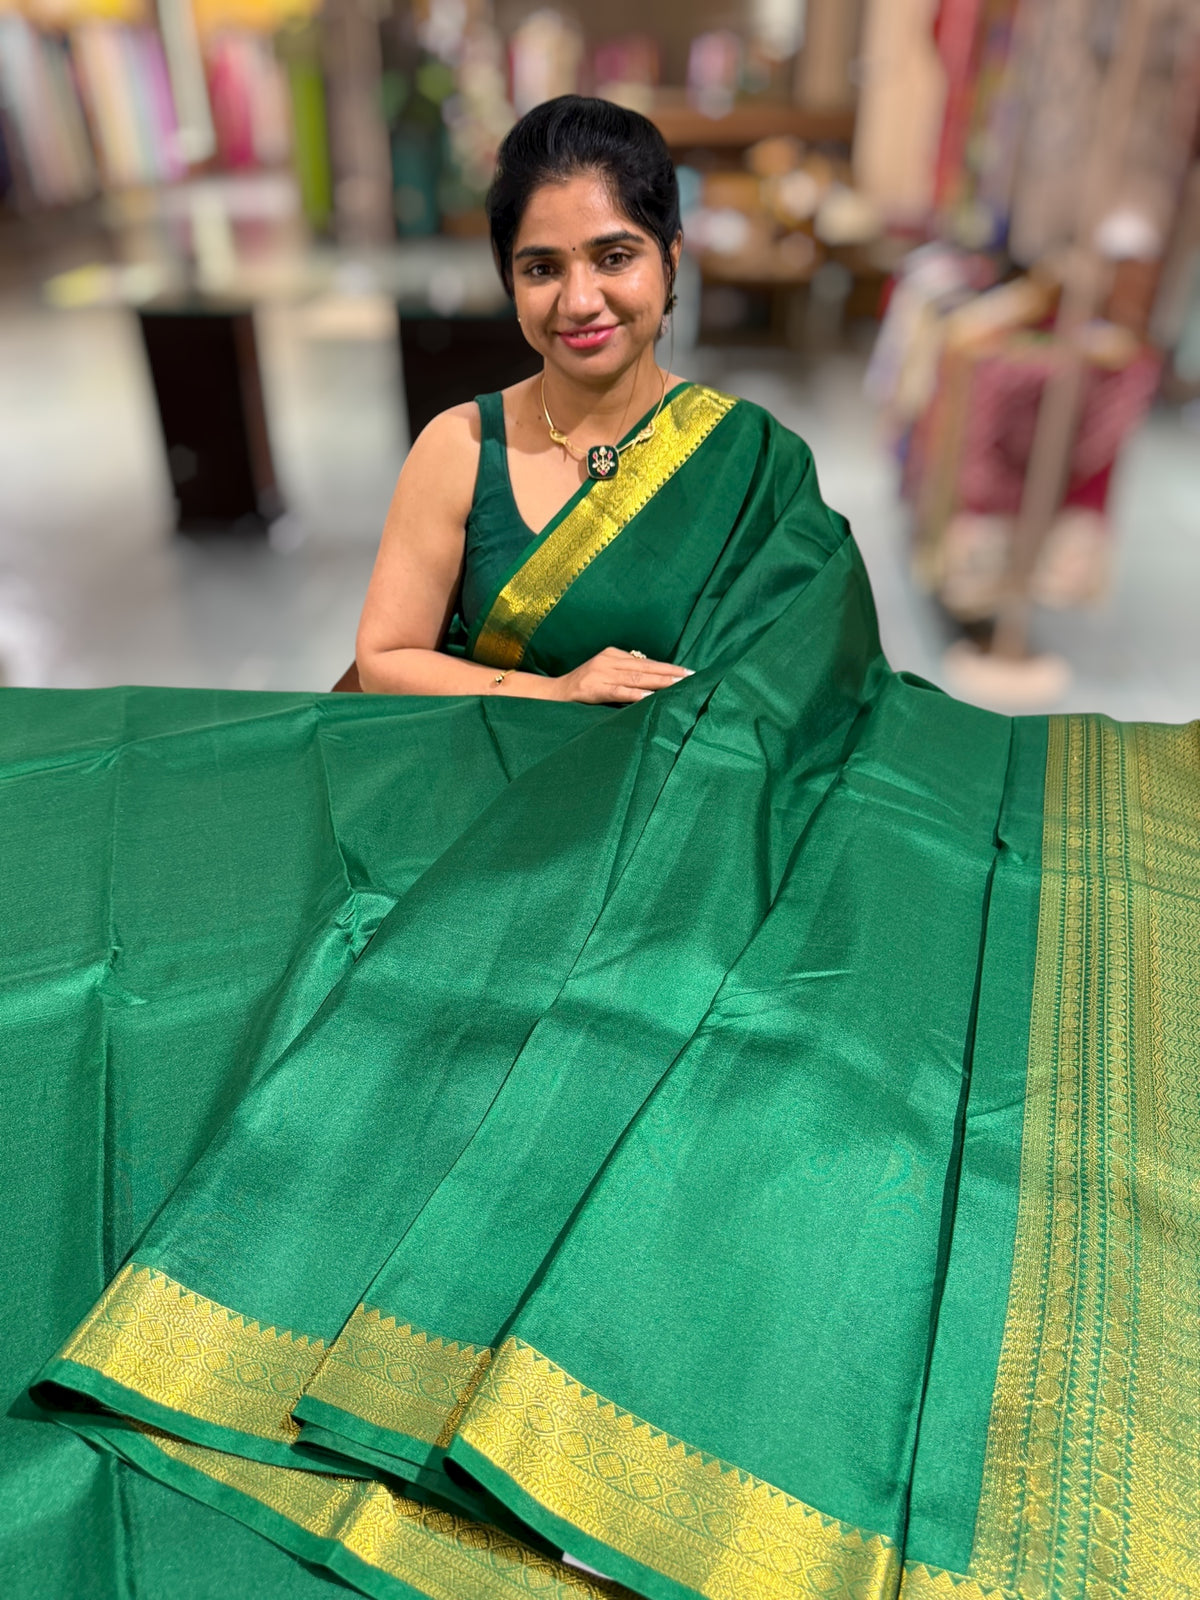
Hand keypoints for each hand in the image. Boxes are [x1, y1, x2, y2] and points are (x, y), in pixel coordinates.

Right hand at [552, 647, 692, 704]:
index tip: (687, 672)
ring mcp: (601, 673)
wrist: (554, 693)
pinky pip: (619, 691)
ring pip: (636, 678)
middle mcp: (608, 660)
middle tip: (691, 676)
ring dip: (659, 682)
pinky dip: (636, 694)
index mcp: (613, 654)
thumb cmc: (583, 687)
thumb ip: (625, 675)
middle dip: (669, 673)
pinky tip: (651, 697)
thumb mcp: (605, 674)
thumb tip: (654, 683)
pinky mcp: (594, 688)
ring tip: (678, 685)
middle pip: (645, 667)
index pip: (645, 661)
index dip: (666, 667)